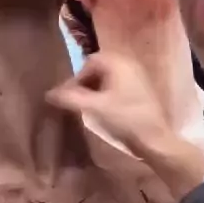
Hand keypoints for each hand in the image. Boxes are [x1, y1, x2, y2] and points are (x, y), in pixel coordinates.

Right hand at [48, 52, 169, 155]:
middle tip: (77, 101)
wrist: (155, 139)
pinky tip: (104, 109)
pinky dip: (107, 93)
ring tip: (88, 107)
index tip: (70, 97)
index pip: (89, 62)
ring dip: (95, 89)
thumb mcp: (94, 108)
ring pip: (108, 77)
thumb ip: (70, 98)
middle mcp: (129, 64)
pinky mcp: (142, 89)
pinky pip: (118, 85)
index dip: (76, 79)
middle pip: (99, 68)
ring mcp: (138, 76)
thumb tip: (48, 94)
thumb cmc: (125, 119)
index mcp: (118, 62)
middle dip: (85, 83)